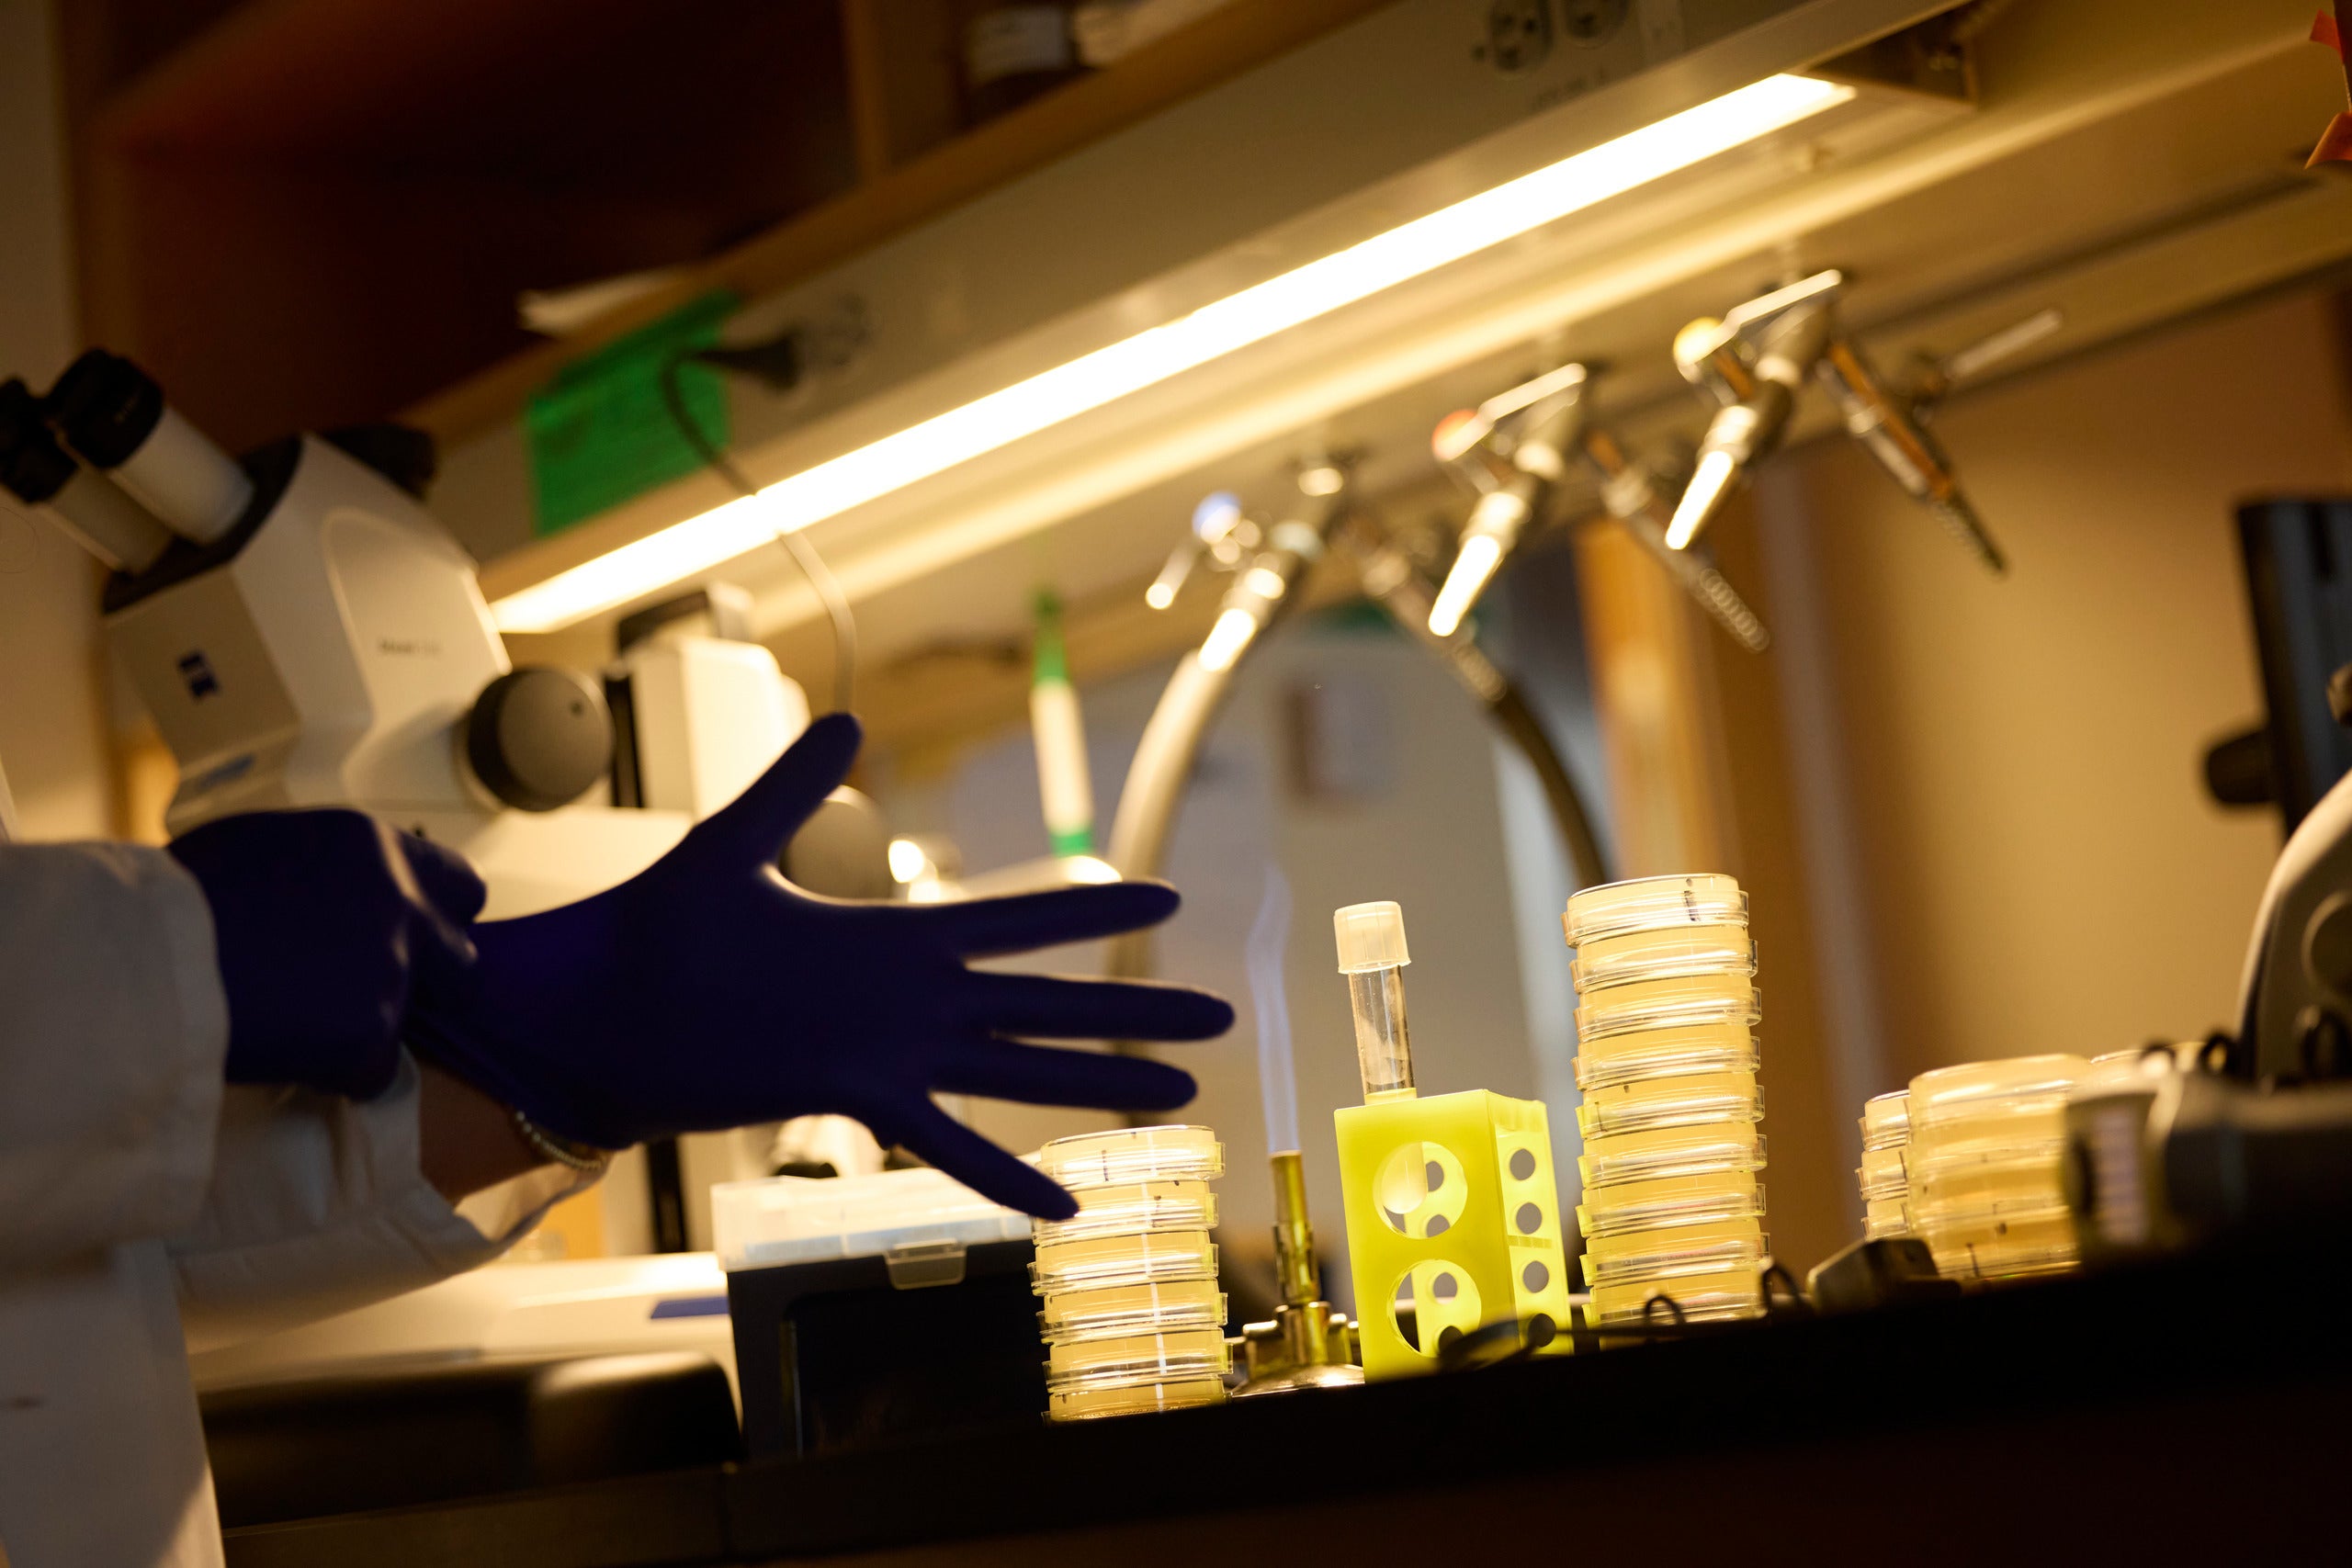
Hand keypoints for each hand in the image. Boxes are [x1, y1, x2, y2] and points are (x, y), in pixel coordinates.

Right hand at [168, 809, 484, 1098]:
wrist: (147, 959)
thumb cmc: (179, 899)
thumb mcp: (264, 849)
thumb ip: (326, 869)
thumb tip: (337, 890)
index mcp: (375, 847)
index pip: (459, 883)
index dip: (436, 919)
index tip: (414, 940)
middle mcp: (399, 902)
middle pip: (461, 958)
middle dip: (431, 983)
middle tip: (370, 998)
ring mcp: (391, 969)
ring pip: (416, 1020)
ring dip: (373, 1028)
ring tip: (303, 1027)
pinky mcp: (370, 1034)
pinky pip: (373, 1073)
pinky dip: (339, 1076)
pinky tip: (286, 1058)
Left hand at [408, 715, 1233, 1217]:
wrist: (589, 1012)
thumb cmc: (651, 931)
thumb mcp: (730, 846)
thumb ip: (793, 787)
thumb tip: (845, 717)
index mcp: (892, 935)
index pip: (1016, 919)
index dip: (1091, 910)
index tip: (1163, 895)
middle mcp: (909, 998)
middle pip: (1048, 1000)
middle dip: (1132, 1006)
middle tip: (1218, 1015)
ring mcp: (891, 1054)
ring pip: (1021, 1070)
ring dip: (1099, 1084)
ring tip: (1180, 1098)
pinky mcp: (853, 1098)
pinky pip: (949, 1142)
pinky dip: (1006, 1175)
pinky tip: (1064, 1210)